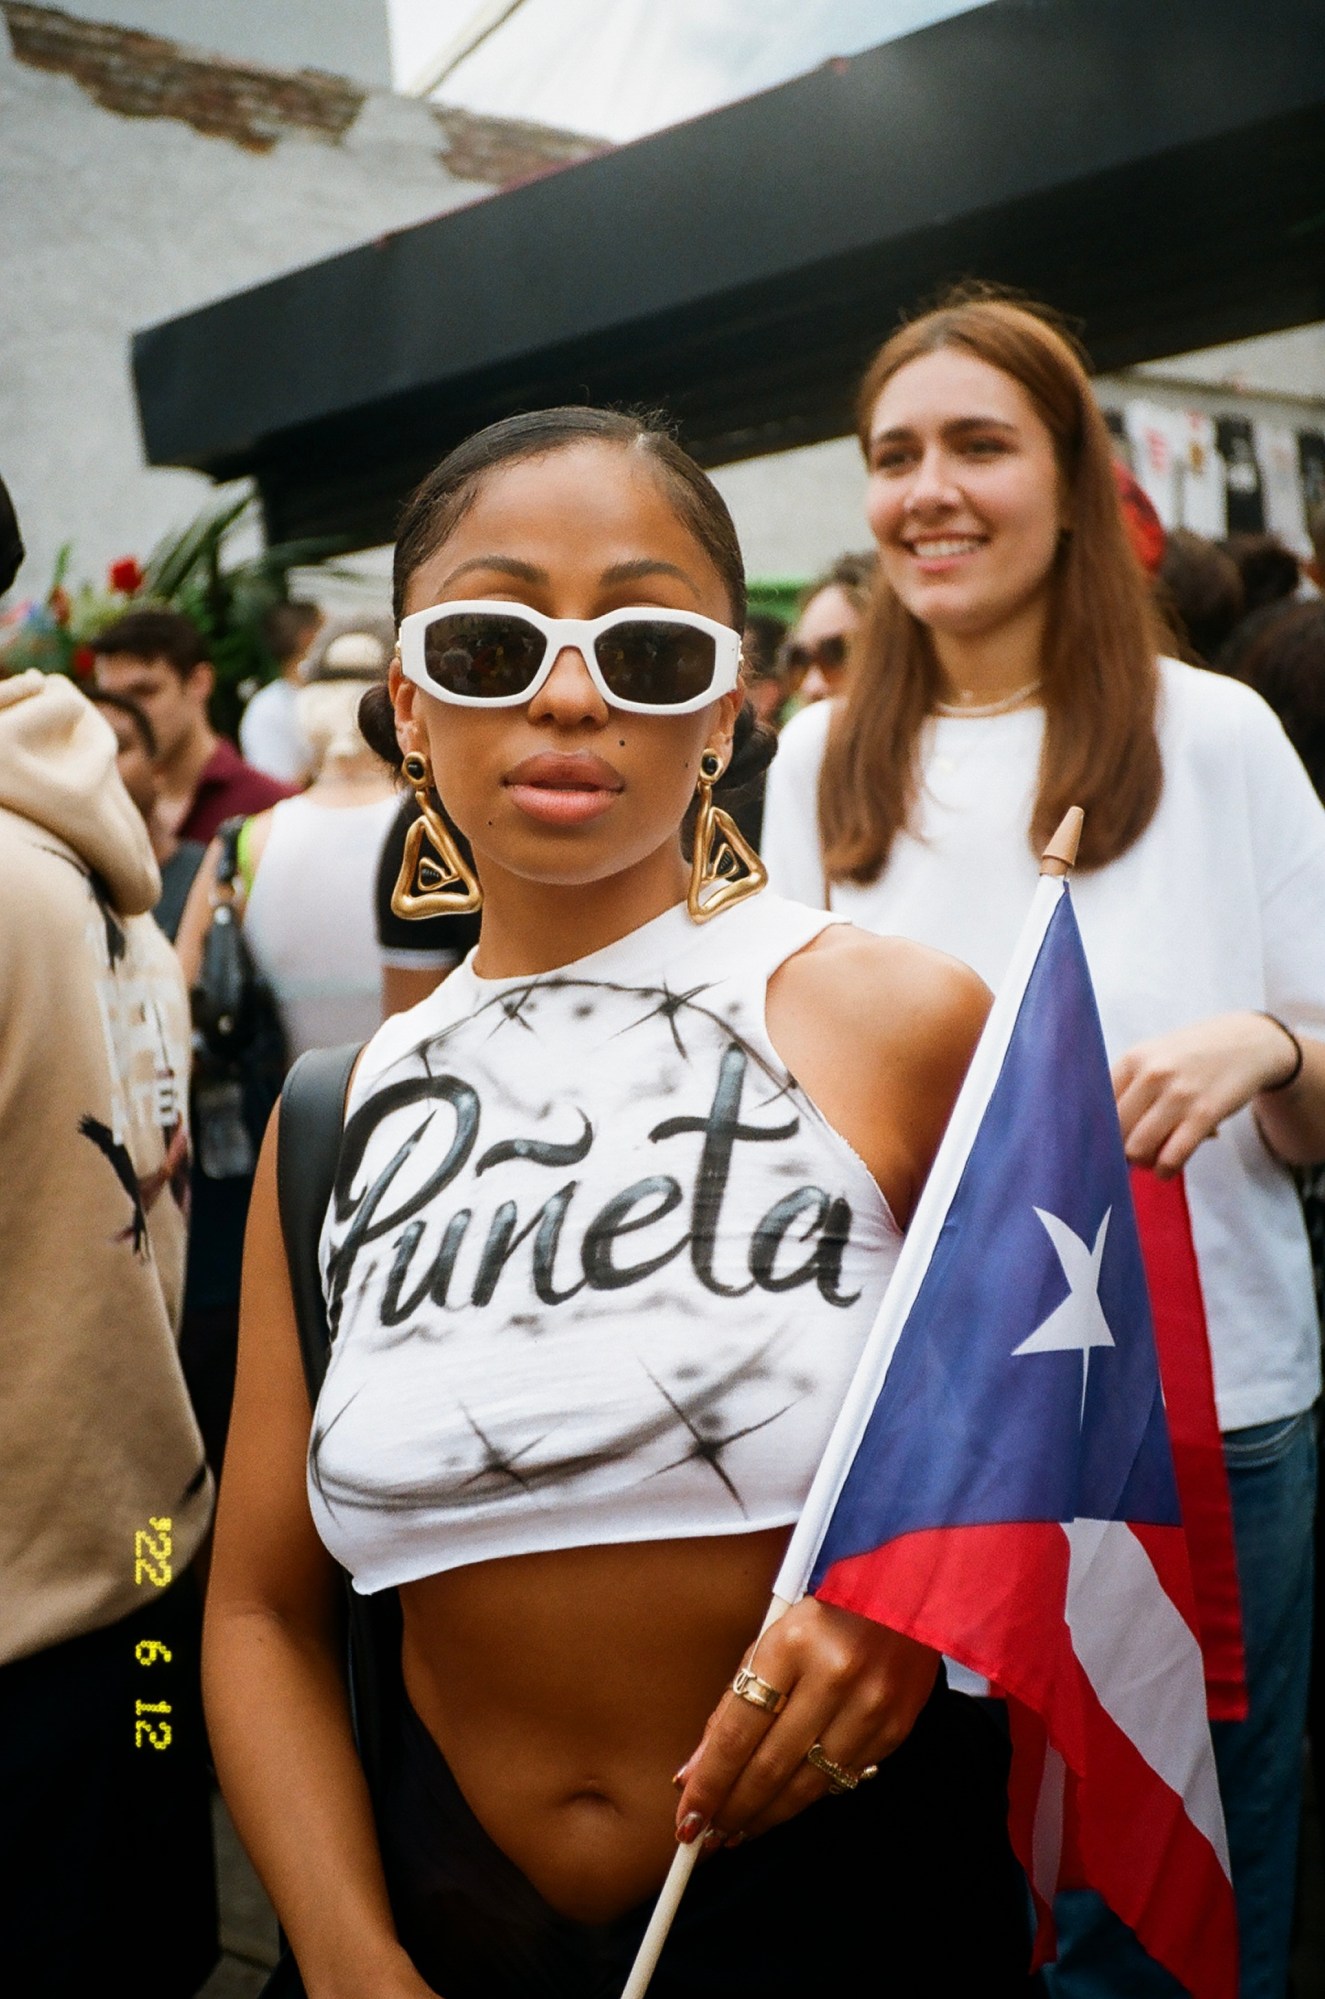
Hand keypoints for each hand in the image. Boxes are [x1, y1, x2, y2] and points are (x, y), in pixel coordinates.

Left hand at [673, 1598, 938, 1844]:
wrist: (906, 1591)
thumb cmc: (825, 1613)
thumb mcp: (770, 1640)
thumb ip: (732, 1706)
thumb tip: (694, 1773)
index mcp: (792, 1643)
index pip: (739, 1733)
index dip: (709, 1784)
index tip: (686, 1819)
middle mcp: (835, 1676)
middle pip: (770, 1767)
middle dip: (732, 1810)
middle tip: (707, 1837)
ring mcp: (871, 1706)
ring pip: (807, 1786)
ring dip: (766, 1816)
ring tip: (738, 1830)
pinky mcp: (896, 1728)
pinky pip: (841, 1780)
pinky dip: (807, 1798)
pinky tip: (784, 1806)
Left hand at [1112, 1012, 1298, 1176]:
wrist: (1248, 1043)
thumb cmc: (1193, 1055)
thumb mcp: (1155, 1055)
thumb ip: (1129, 1086)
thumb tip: (1103, 1133)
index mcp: (1133, 1059)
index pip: (1097, 1106)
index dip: (1097, 1131)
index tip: (1103, 1143)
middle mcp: (1152, 1074)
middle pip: (1115, 1130)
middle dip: (1119, 1150)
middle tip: (1130, 1156)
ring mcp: (1179, 1094)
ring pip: (1138, 1148)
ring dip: (1142, 1163)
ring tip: (1151, 1162)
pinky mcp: (1205, 1114)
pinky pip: (1172, 1155)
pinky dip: (1165, 1170)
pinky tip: (1167, 1169)